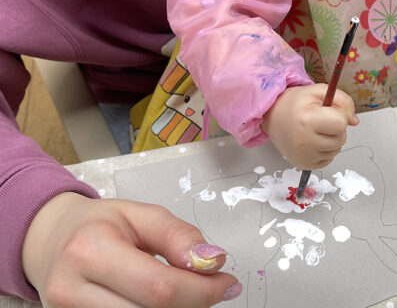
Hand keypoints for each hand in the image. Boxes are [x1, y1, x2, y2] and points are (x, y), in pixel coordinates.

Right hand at [22, 192, 240, 307]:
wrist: (53, 242)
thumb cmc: (99, 225)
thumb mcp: (142, 214)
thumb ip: (178, 236)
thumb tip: (213, 260)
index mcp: (90, 250)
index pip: (158, 287)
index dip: (201, 290)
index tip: (226, 281)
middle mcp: (71, 291)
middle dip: (193, 305)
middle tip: (213, 289)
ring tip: (190, 294)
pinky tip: (165, 304)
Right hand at [261, 84, 357, 169]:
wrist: (273, 117)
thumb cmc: (296, 103)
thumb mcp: (319, 91)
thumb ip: (343, 101)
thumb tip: (354, 121)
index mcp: (307, 120)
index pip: (341, 123)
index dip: (339, 115)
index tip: (328, 111)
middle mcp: (305, 142)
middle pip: (341, 138)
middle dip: (336, 128)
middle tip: (320, 120)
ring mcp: (305, 156)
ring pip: (336, 149)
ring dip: (331, 139)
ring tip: (315, 130)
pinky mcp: (306, 165)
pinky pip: (329, 158)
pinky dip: (325, 149)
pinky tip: (313, 140)